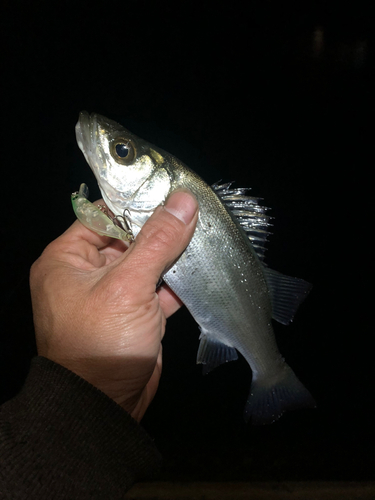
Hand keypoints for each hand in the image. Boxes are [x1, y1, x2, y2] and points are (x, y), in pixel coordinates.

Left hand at [30, 190, 197, 420]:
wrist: (104, 406)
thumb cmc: (101, 341)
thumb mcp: (128, 285)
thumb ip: (158, 241)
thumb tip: (183, 201)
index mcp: (67, 258)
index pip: (102, 215)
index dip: (134, 203)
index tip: (168, 191)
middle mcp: (86, 273)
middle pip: (127, 239)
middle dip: (159, 230)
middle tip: (192, 212)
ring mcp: (111, 295)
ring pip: (144, 264)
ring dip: (170, 256)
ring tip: (202, 236)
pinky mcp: (133, 315)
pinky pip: (155, 290)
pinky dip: (175, 283)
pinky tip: (199, 271)